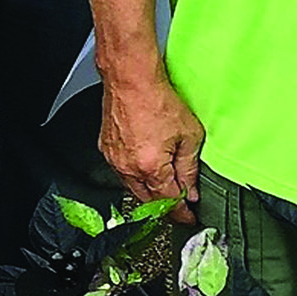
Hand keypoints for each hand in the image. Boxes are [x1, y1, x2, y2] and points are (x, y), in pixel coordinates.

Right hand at [100, 75, 204, 222]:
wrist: (130, 77)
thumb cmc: (156, 98)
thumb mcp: (188, 135)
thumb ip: (190, 168)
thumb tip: (191, 189)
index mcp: (151, 168)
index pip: (169, 203)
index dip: (182, 213)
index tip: (189, 217)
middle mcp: (129, 168)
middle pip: (149, 201)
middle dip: (165, 206)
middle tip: (179, 206)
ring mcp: (114, 159)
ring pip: (133, 188)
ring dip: (150, 192)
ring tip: (165, 187)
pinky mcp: (106, 149)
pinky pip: (122, 173)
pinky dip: (136, 176)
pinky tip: (147, 169)